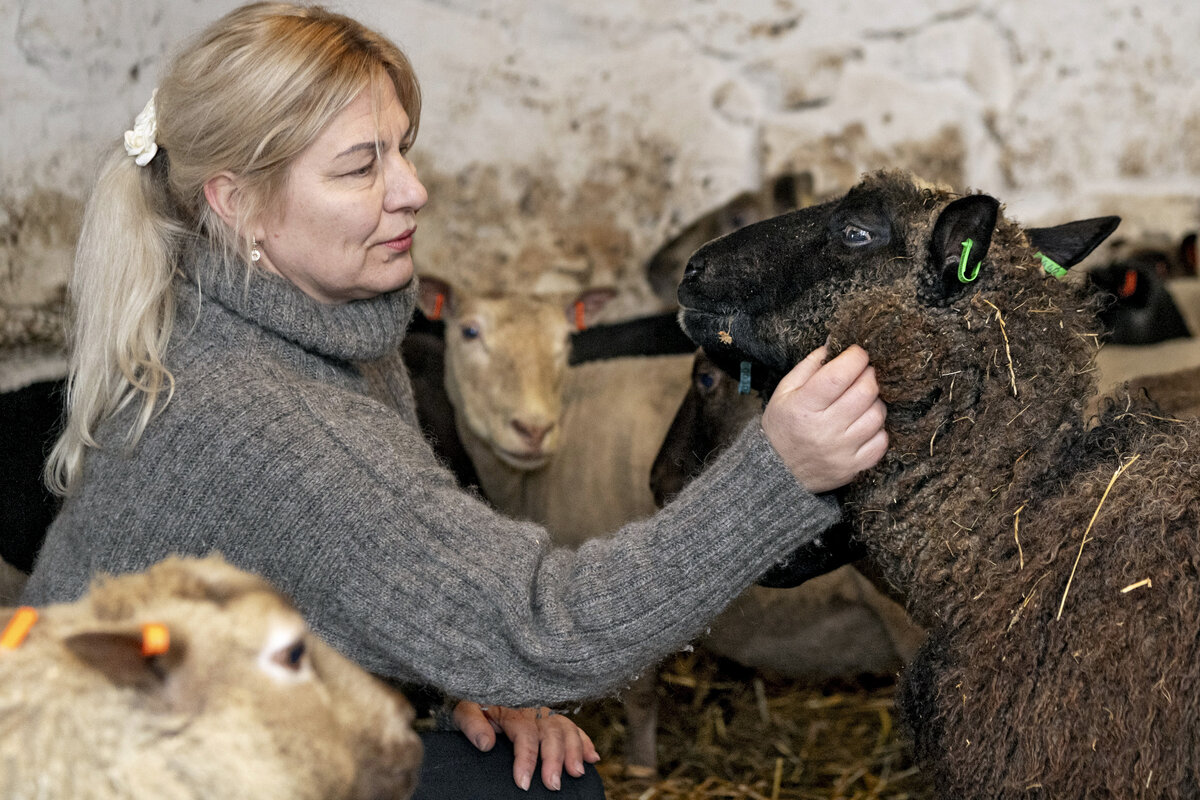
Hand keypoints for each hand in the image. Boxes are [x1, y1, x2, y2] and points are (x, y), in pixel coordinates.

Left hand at [452, 700, 600, 790]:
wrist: (480, 687)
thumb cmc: (472, 703)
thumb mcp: (464, 710)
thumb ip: (472, 724)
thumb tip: (486, 744)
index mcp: (511, 706)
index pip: (524, 733)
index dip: (526, 758)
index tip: (523, 783)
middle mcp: (532, 707)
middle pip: (550, 732)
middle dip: (554, 759)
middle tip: (553, 785)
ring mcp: (545, 711)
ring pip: (566, 728)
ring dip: (574, 751)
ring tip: (577, 773)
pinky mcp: (552, 717)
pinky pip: (572, 727)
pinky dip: (584, 741)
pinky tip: (592, 757)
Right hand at [761, 344, 887, 492]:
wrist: (779, 473)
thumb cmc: (782, 427)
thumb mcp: (784, 392)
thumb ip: (809, 367)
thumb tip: (833, 345)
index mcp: (803, 406)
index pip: (839, 375)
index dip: (855, 358)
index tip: (857, 353)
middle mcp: (824, 429)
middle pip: (865, 391)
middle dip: (869, 375)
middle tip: (863, 373)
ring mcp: (841, 451)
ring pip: (877, 414)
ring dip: (874, 401)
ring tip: (861, 400)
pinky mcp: (854, 467)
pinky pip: (881, 440)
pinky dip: (877, 428)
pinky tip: (863, 424)